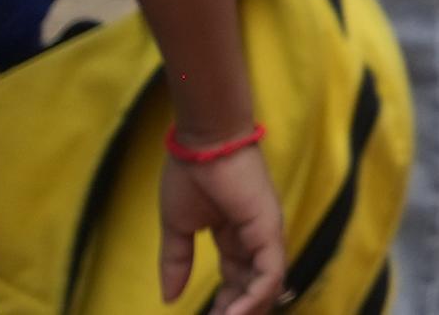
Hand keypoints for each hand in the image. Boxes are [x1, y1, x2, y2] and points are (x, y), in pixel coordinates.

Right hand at [168, 140, 287, 314]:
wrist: (202, 142)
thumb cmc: (190, 175)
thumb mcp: (177, 228)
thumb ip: (176, 263)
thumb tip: (168, 299)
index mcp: (237, 235)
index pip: (238, 279)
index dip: (227, 304)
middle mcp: (257, 236)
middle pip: (256, 286)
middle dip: (239, 310)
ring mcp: (266, 232)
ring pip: (268, 284)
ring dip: (247, 309)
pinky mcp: (269, 228)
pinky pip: (270, 272)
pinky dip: (255, 297)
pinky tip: (234, 314)